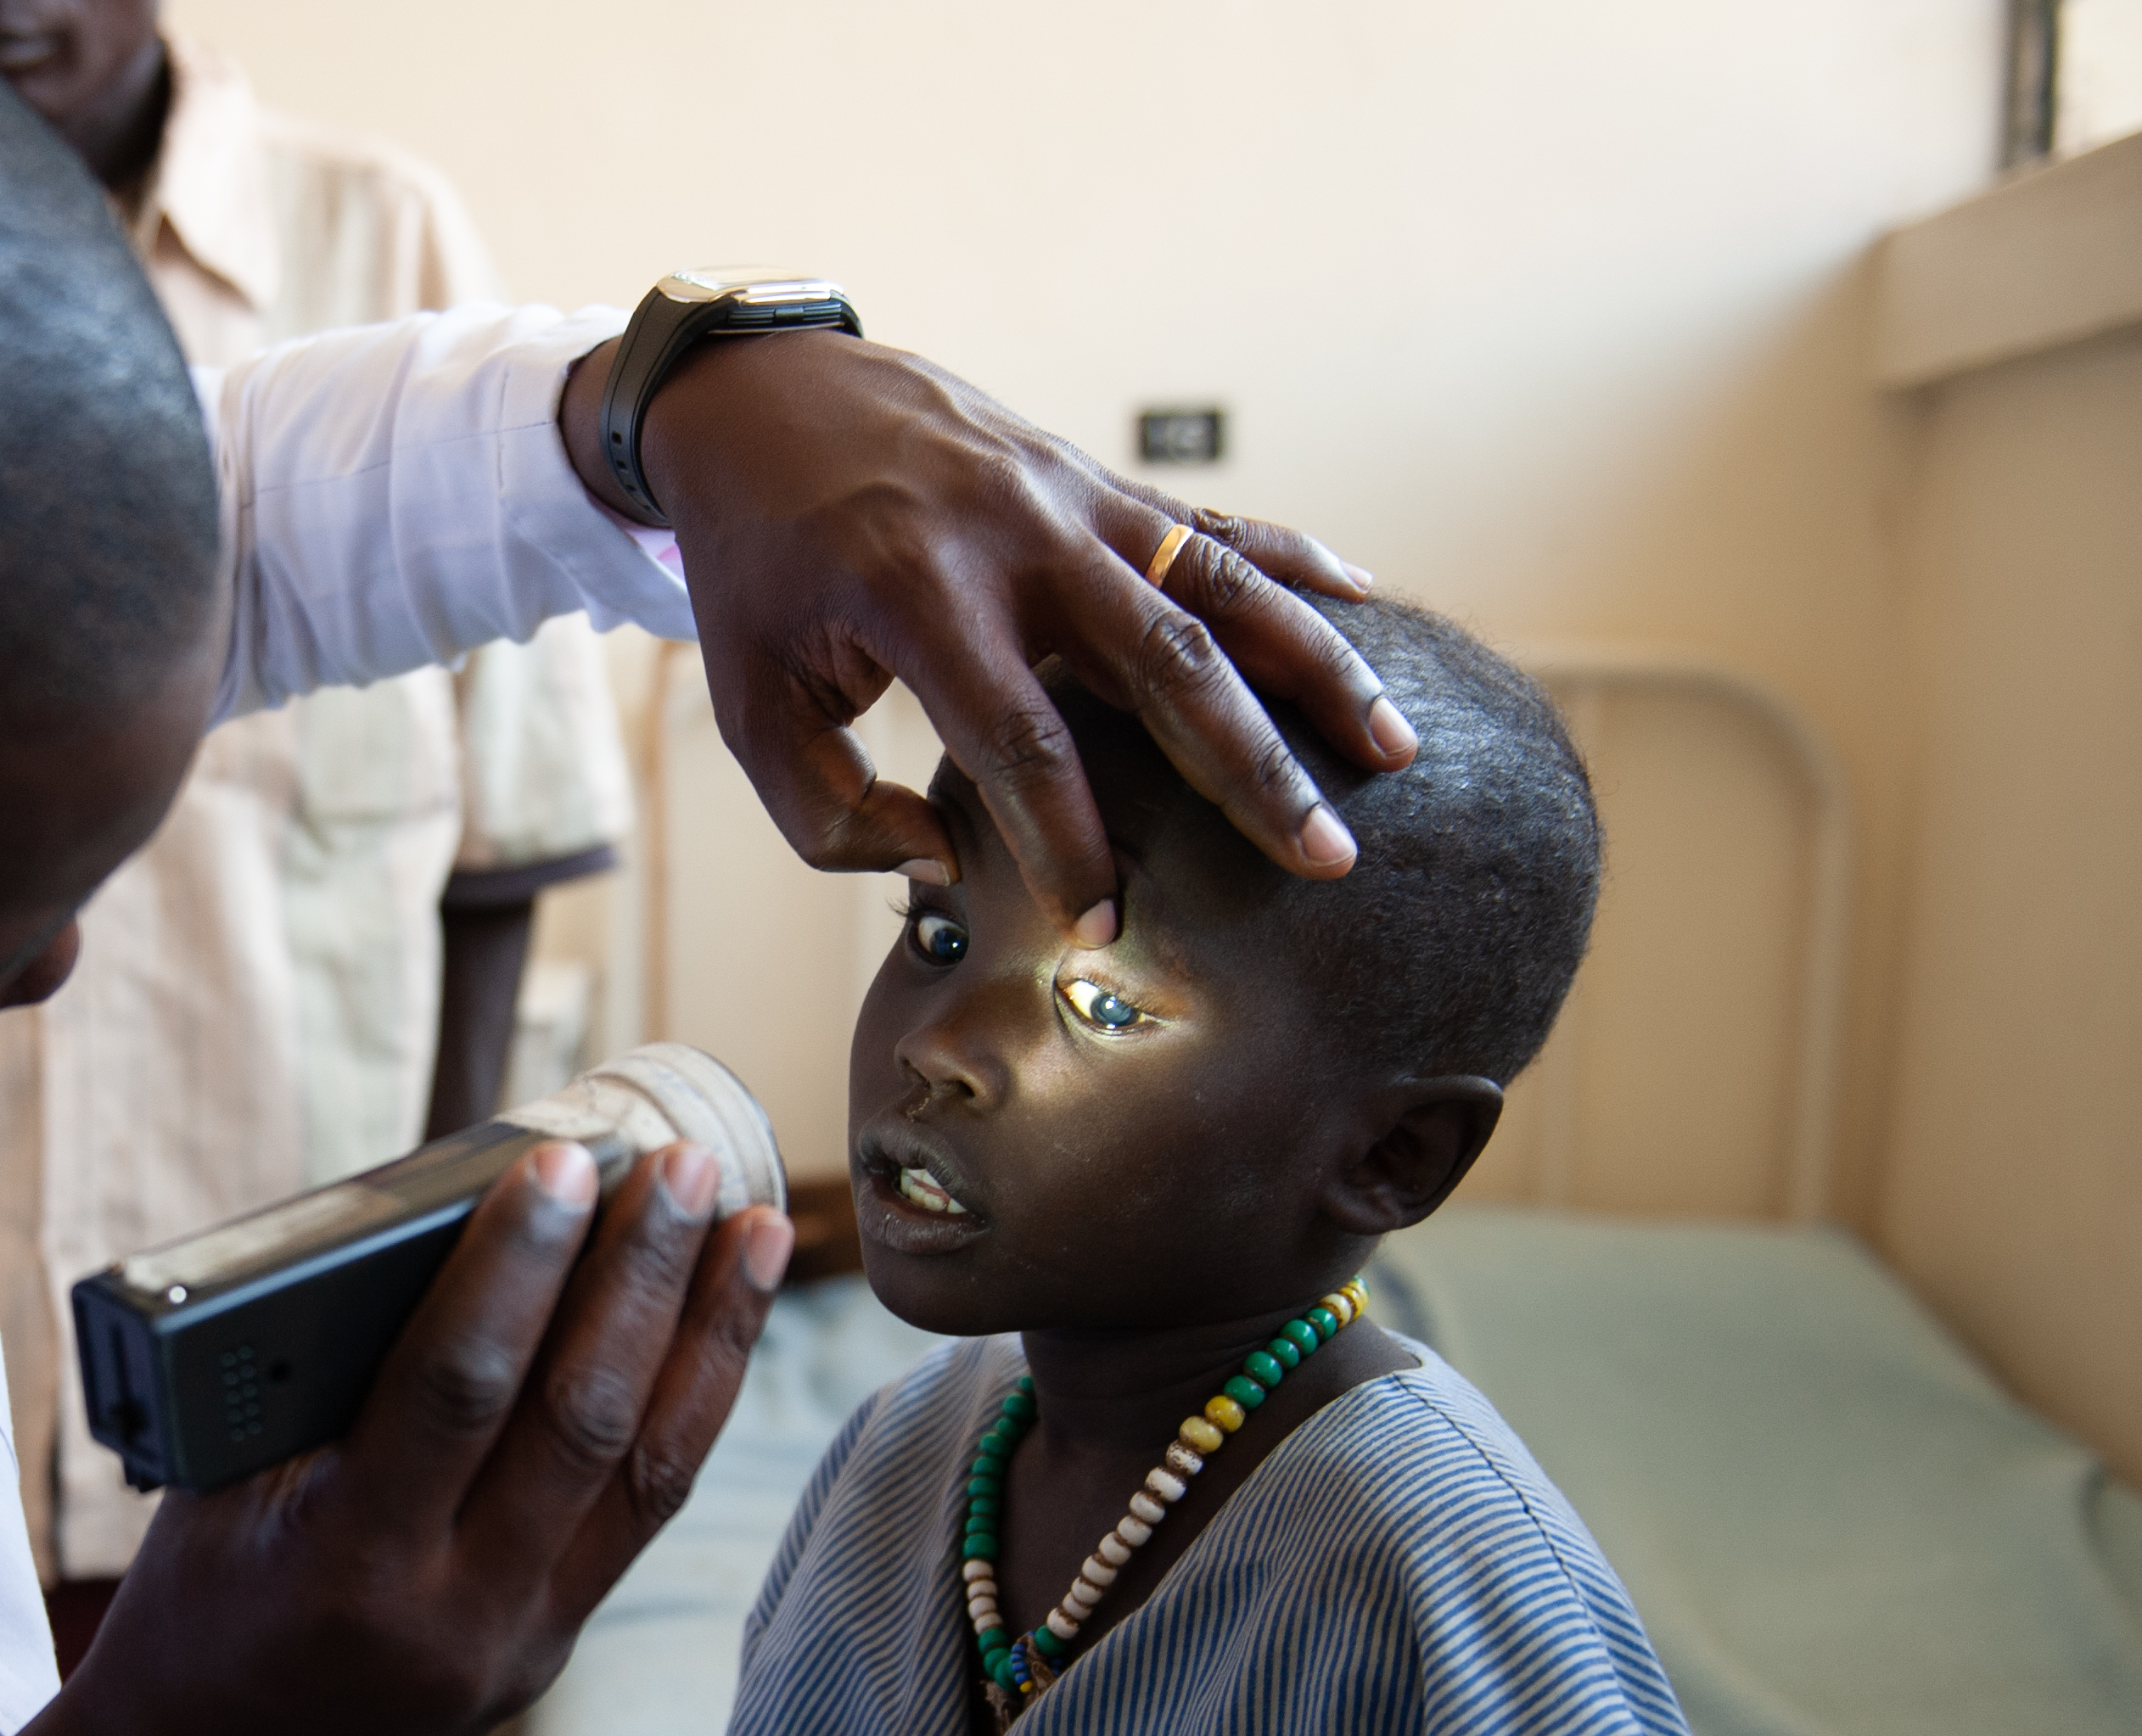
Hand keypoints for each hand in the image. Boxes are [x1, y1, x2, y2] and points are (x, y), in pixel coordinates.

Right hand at [0, 1145, 787, 1735]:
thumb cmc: (192, 1609)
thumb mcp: (223, 1492)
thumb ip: (320, 1386)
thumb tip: (449, 1238)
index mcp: (345, 1567)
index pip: (456, 1389)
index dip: (516, 1266)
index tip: (562, 1160)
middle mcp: (452, 1616)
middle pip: (580, 1421)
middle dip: (642, 1279)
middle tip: (682, 1166)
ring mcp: (518, 1644)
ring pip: (647, 1471)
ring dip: (706, 1336)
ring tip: (752, 1226)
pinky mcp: (552, 1650)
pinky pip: (642, 1514)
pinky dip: (690, 1407)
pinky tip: (719, 1328)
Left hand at [558, 330, 1417, 939]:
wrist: (762, 399)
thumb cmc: (755, 570)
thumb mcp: (748, 700)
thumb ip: (825, 811)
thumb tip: (941, 862)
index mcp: (918, 595)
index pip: (1024, 743)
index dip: (1073, 846)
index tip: (1107, 931)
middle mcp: (1015, 536)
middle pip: (1164, 666)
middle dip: (1253, 772)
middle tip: (1328, 858)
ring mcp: (1068, 496)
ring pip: (1218, 587)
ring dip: (1315, 668)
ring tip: (1393, 750)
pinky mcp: (1092, 478)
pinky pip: (1210, 523)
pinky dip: (1292, 565)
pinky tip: (1370, 606)